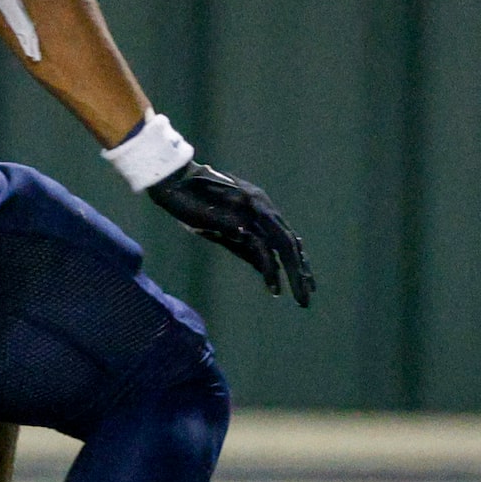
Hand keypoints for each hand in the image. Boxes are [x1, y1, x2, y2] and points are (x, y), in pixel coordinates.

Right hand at [148, 161, 314, 306]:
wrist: (173, 182)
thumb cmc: (190, 200)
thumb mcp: (220, 224)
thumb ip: (242, 241)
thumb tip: (263, 266)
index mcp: (260, 203)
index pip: (286, 235)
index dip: (298, 259)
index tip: (305, 280)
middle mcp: (263, 206)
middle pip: (291, 243)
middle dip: (302, 271)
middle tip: (307, 296)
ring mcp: (254, 212)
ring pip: (284, 247)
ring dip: (295, 275)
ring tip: (301, 299)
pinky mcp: (241, 221)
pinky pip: (262, 250)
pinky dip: (270, 271)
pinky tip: (274, 289)